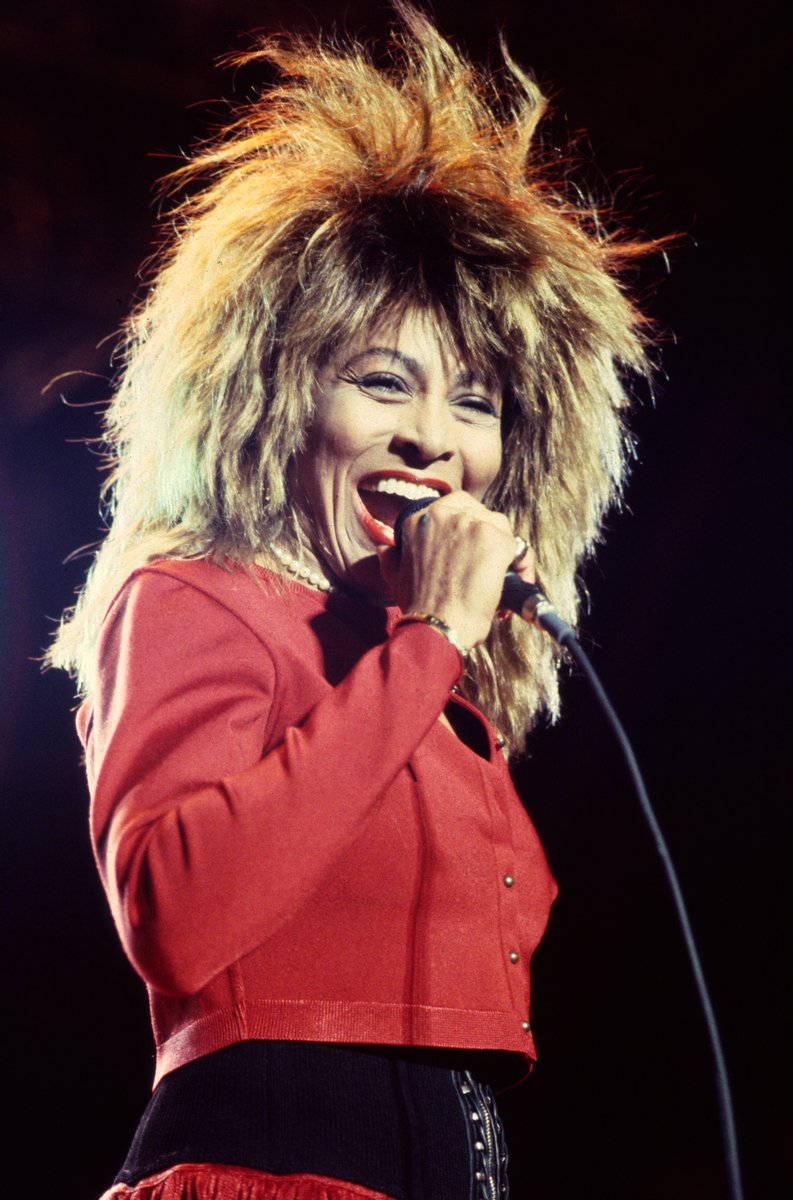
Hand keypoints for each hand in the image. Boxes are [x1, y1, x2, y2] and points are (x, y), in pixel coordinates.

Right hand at [377, 494, 535, 649]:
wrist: (436, 627)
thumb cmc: (418, 607)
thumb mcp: (393, 575)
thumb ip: (390, 555)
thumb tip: (385, 547)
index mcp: (419, 519)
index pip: (454, 508)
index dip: (466, 528)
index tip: (471, 549)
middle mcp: (444, 514)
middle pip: (480, 512)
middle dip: (487, 534)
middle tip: (488, 561)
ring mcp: (471, 525)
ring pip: (501, 527)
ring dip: (504, 550)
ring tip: (502, 577)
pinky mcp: (495, 540)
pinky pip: (519, 548)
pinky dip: (522, 567)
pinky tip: (517, 583)